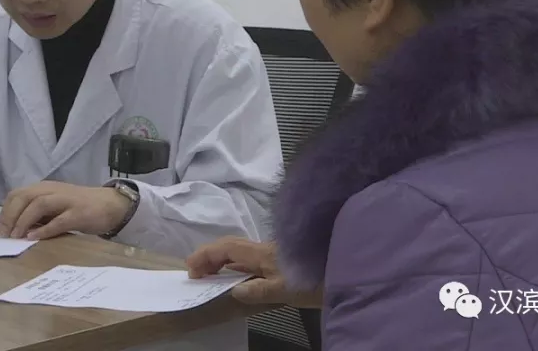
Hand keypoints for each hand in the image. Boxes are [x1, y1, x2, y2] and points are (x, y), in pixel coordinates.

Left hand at [0, 181, 132, 239]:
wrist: (112, 204)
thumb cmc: (79, 207)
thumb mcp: (55, 206)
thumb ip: (37, 213)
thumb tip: (14, 229)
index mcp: (44, 188)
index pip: (17, 194)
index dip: (5, 211)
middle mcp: (53, 190)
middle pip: (24, 197)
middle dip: (10, 216)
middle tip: (3, 235)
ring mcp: (67, 200)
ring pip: (39, 204)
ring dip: (24, 220)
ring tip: (15, 237)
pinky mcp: (80, 213)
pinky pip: (59, 220)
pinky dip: (44, 229)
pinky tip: (34, 238)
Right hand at [186, 237, 322, 307]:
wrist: (346, 267)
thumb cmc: (316, 279)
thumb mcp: (286, 289)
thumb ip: (258, 290)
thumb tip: (233, 289)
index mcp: (261, 252)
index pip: (226, 248)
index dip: (205, 255)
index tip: (190, 268)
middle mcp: (265, 248)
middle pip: (230, 247)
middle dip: (210, 256)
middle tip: (195, 273)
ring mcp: (274, 253)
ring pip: (241, 252)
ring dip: (222, 261)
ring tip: (211, 275)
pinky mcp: (282, 259)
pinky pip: (251, 259)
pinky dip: (237, 265)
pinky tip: (238, 277)